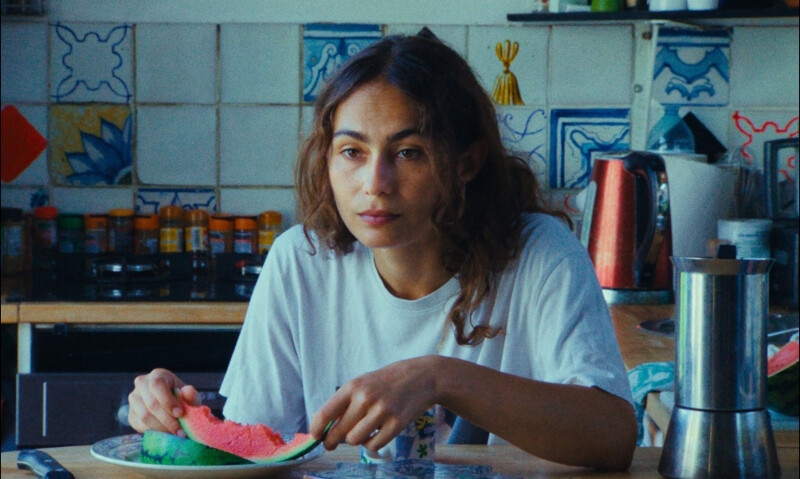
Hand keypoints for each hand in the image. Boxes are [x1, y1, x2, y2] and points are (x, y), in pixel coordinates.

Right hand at [128, 368, 197, 435]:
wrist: (171, 407)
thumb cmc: (182, 398)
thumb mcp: (189, 396)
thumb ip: (190, 394)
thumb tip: (188, 392)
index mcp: (157, 375)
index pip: (157, 385)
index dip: (168, 400)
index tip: (180, 413)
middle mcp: (141, 384)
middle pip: (151, 403)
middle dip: (168, 419)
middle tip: (181, 431)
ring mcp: (134, 399)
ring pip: (144, 416)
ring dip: (162, 428)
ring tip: (176, 434)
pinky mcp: (131, 415)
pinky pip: (140, 425)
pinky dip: (154, 432)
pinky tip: (166, 434)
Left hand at [309, 356, 438, 451]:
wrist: (421, 377)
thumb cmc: (386, 382)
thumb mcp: (362, 383)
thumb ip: (343, 401)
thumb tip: (319, 423)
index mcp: (353, 387)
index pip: (325, 413)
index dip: (316, 429)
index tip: (315, 436)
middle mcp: (365, 398)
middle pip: (338, 431)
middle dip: (331, 441)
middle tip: (330, 444)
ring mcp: (382, 411)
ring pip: (354, 440)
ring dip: (355, 440)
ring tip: (361, 432)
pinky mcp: (397, 423)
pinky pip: (373, 445)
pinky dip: (371, 444)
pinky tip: (375, 434)